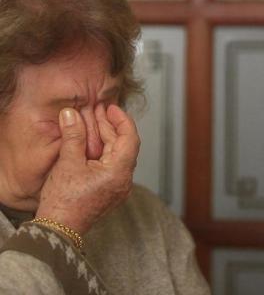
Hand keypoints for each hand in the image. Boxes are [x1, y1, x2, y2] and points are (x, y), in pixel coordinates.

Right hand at [36, 104, 139, 233]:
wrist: (58, 230)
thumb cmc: (64, 202)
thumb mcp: (68, 163)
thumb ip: (73, 135)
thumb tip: (71, 114)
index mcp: (120, 172)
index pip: (130, 138)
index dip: (122, 120)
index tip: (112, 108)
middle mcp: (124, 180)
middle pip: (123, 145)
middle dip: (111, 127)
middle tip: (99, 111)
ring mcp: (118, 186)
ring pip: (117, 155)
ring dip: (106, 138)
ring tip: (93, 122)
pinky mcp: (110, 190)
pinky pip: (111, 164)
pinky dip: (103, 151)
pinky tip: (90, 142)